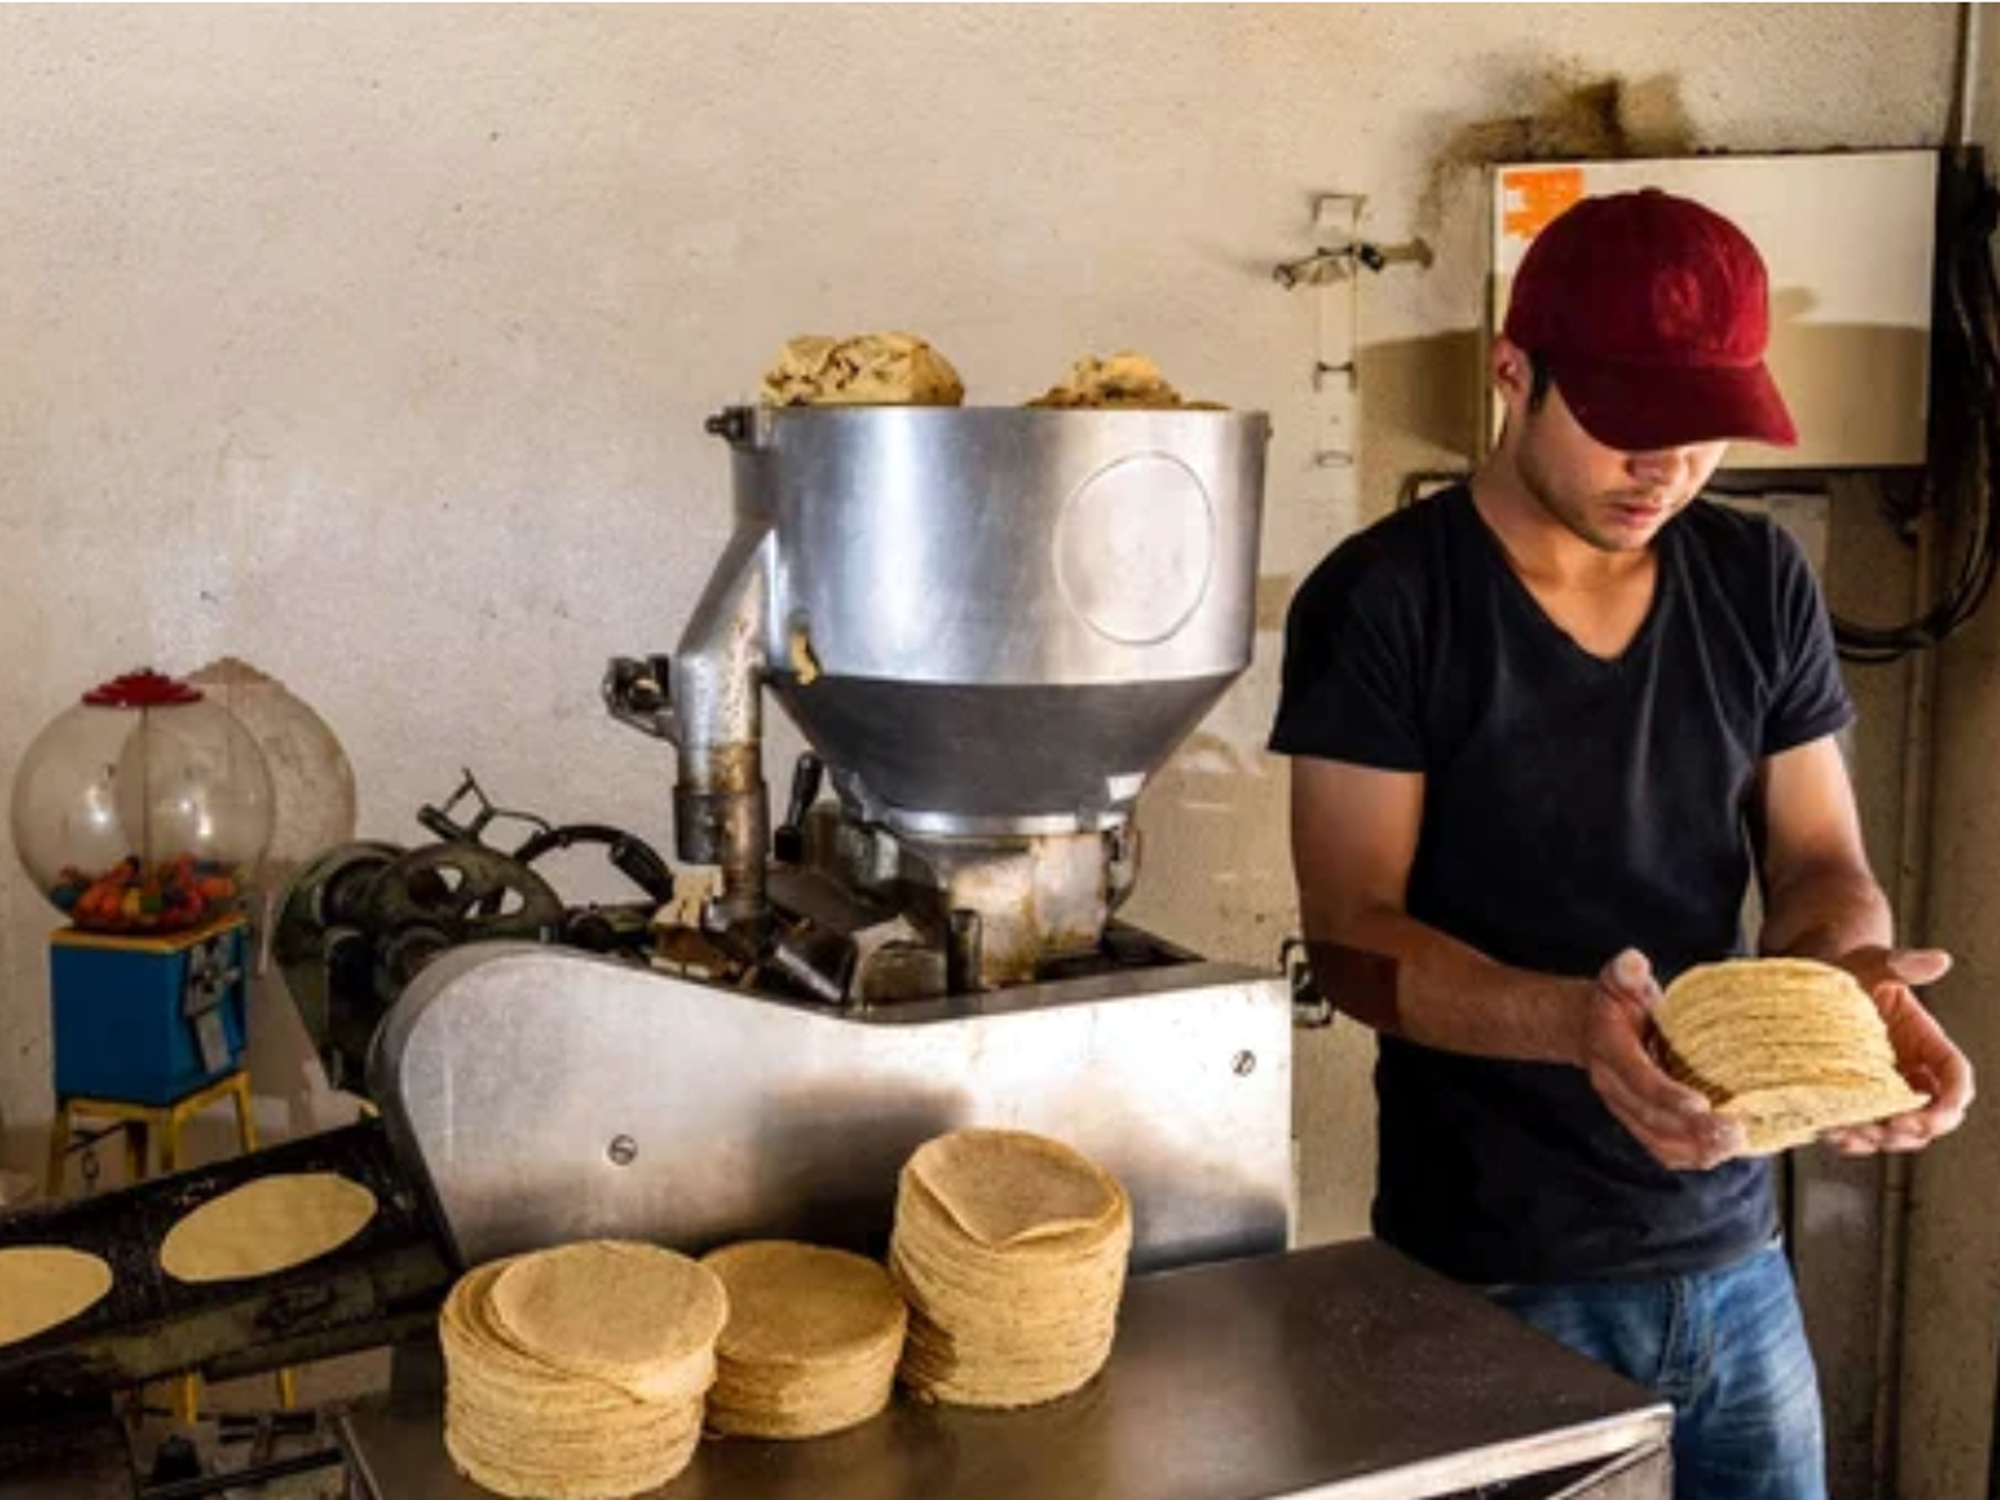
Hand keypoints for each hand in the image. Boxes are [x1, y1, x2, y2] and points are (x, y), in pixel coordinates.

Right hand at [1581, 949, 1745, 1170]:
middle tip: (1733, 1130)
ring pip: (1658, 1141)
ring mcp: (1626, 1109)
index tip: (1701, 1104)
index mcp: (1609, 1051)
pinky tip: (1722, 1152)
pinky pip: (1664, 1149)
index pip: (1639, 1078)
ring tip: (1733, 1144)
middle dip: (1693, 1130)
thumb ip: (1625, 972)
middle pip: (1651, 1118)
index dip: (1668, 1095)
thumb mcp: (1617, 979)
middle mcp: (1614, 1087)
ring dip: (1696, 1149)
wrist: (1591, 1028)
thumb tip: (1633, 962)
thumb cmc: (1615, 1004)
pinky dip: (1693, 1156)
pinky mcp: (1641, 1122)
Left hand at [1820, 947, 1973, 1154]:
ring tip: (1849, 1136)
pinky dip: (1847, 1136)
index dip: (1950, 1103)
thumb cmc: (1846, 965)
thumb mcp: (1871, 962)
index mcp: (1926, 1042)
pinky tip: (1828, 1133)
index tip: (1929, 1120)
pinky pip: (1857, 1126)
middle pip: (1928, 1115)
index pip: (1955, 1078)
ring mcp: (1880, 1087)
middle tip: (1886, 1131)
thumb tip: (1937, 960)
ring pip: (1893, 1129)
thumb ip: (1901, 964)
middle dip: (1911, 1130)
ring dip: (1877, 1140)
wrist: (1807, 973)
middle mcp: (1909, 1070)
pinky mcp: (1848, 1097)